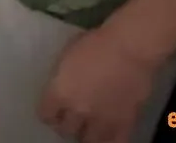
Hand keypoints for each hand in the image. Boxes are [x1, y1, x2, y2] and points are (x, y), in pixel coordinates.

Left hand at [38, 26, 163, 142]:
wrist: (130, 47)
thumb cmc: (96, 43)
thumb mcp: (67, 56)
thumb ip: (62, 78)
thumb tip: (62, 87)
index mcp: (59, 92)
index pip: (45, 115)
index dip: (49, 113)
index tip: (53, 109)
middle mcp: (77, 111)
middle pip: (65, 130)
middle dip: (67, 124)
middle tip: (73, 117)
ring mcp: (101, 120)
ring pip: (88, 141)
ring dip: (87, 134)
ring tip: (90, 127)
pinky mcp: (124, 123)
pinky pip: (115, 142)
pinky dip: (110, 140)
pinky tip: (108, 134)